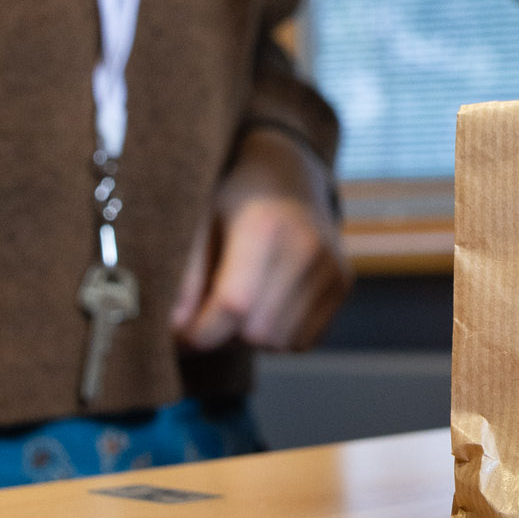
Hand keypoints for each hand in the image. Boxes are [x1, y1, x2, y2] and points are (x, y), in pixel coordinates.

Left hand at [171, 129, 349, 351]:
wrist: (285, 174)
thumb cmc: (232, 199)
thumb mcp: (199, 223)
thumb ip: (185, 275)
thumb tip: (175, 328)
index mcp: (265, 226)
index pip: (234, 304)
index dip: (199, 332)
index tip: (177, 334)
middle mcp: (308, 247)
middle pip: (257, 332)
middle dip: (223, 334)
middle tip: (206, 313)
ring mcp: (332, 267)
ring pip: (279, 342)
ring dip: (249, 336)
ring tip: (237, 302)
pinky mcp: (343, 284)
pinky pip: (302, 341)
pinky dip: (276, 335)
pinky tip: (264, 303)